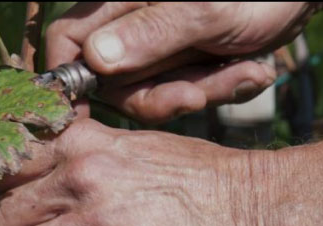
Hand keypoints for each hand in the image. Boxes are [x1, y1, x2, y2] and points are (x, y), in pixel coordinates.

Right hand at [46, 2, 322, 122]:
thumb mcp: (206, 12)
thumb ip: (151, 35)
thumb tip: (95, 60)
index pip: (67, 39)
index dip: (70, 79)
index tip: (86, 116)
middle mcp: (129, 20)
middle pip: (113, 80)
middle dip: (164, 94)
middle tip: (204, 93)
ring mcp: (156, 42)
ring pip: (152, 91)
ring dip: (203, 91)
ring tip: (251, 72)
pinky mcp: (183, 59)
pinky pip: (184, 89)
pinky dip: (220, 87)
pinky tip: (255, 71)